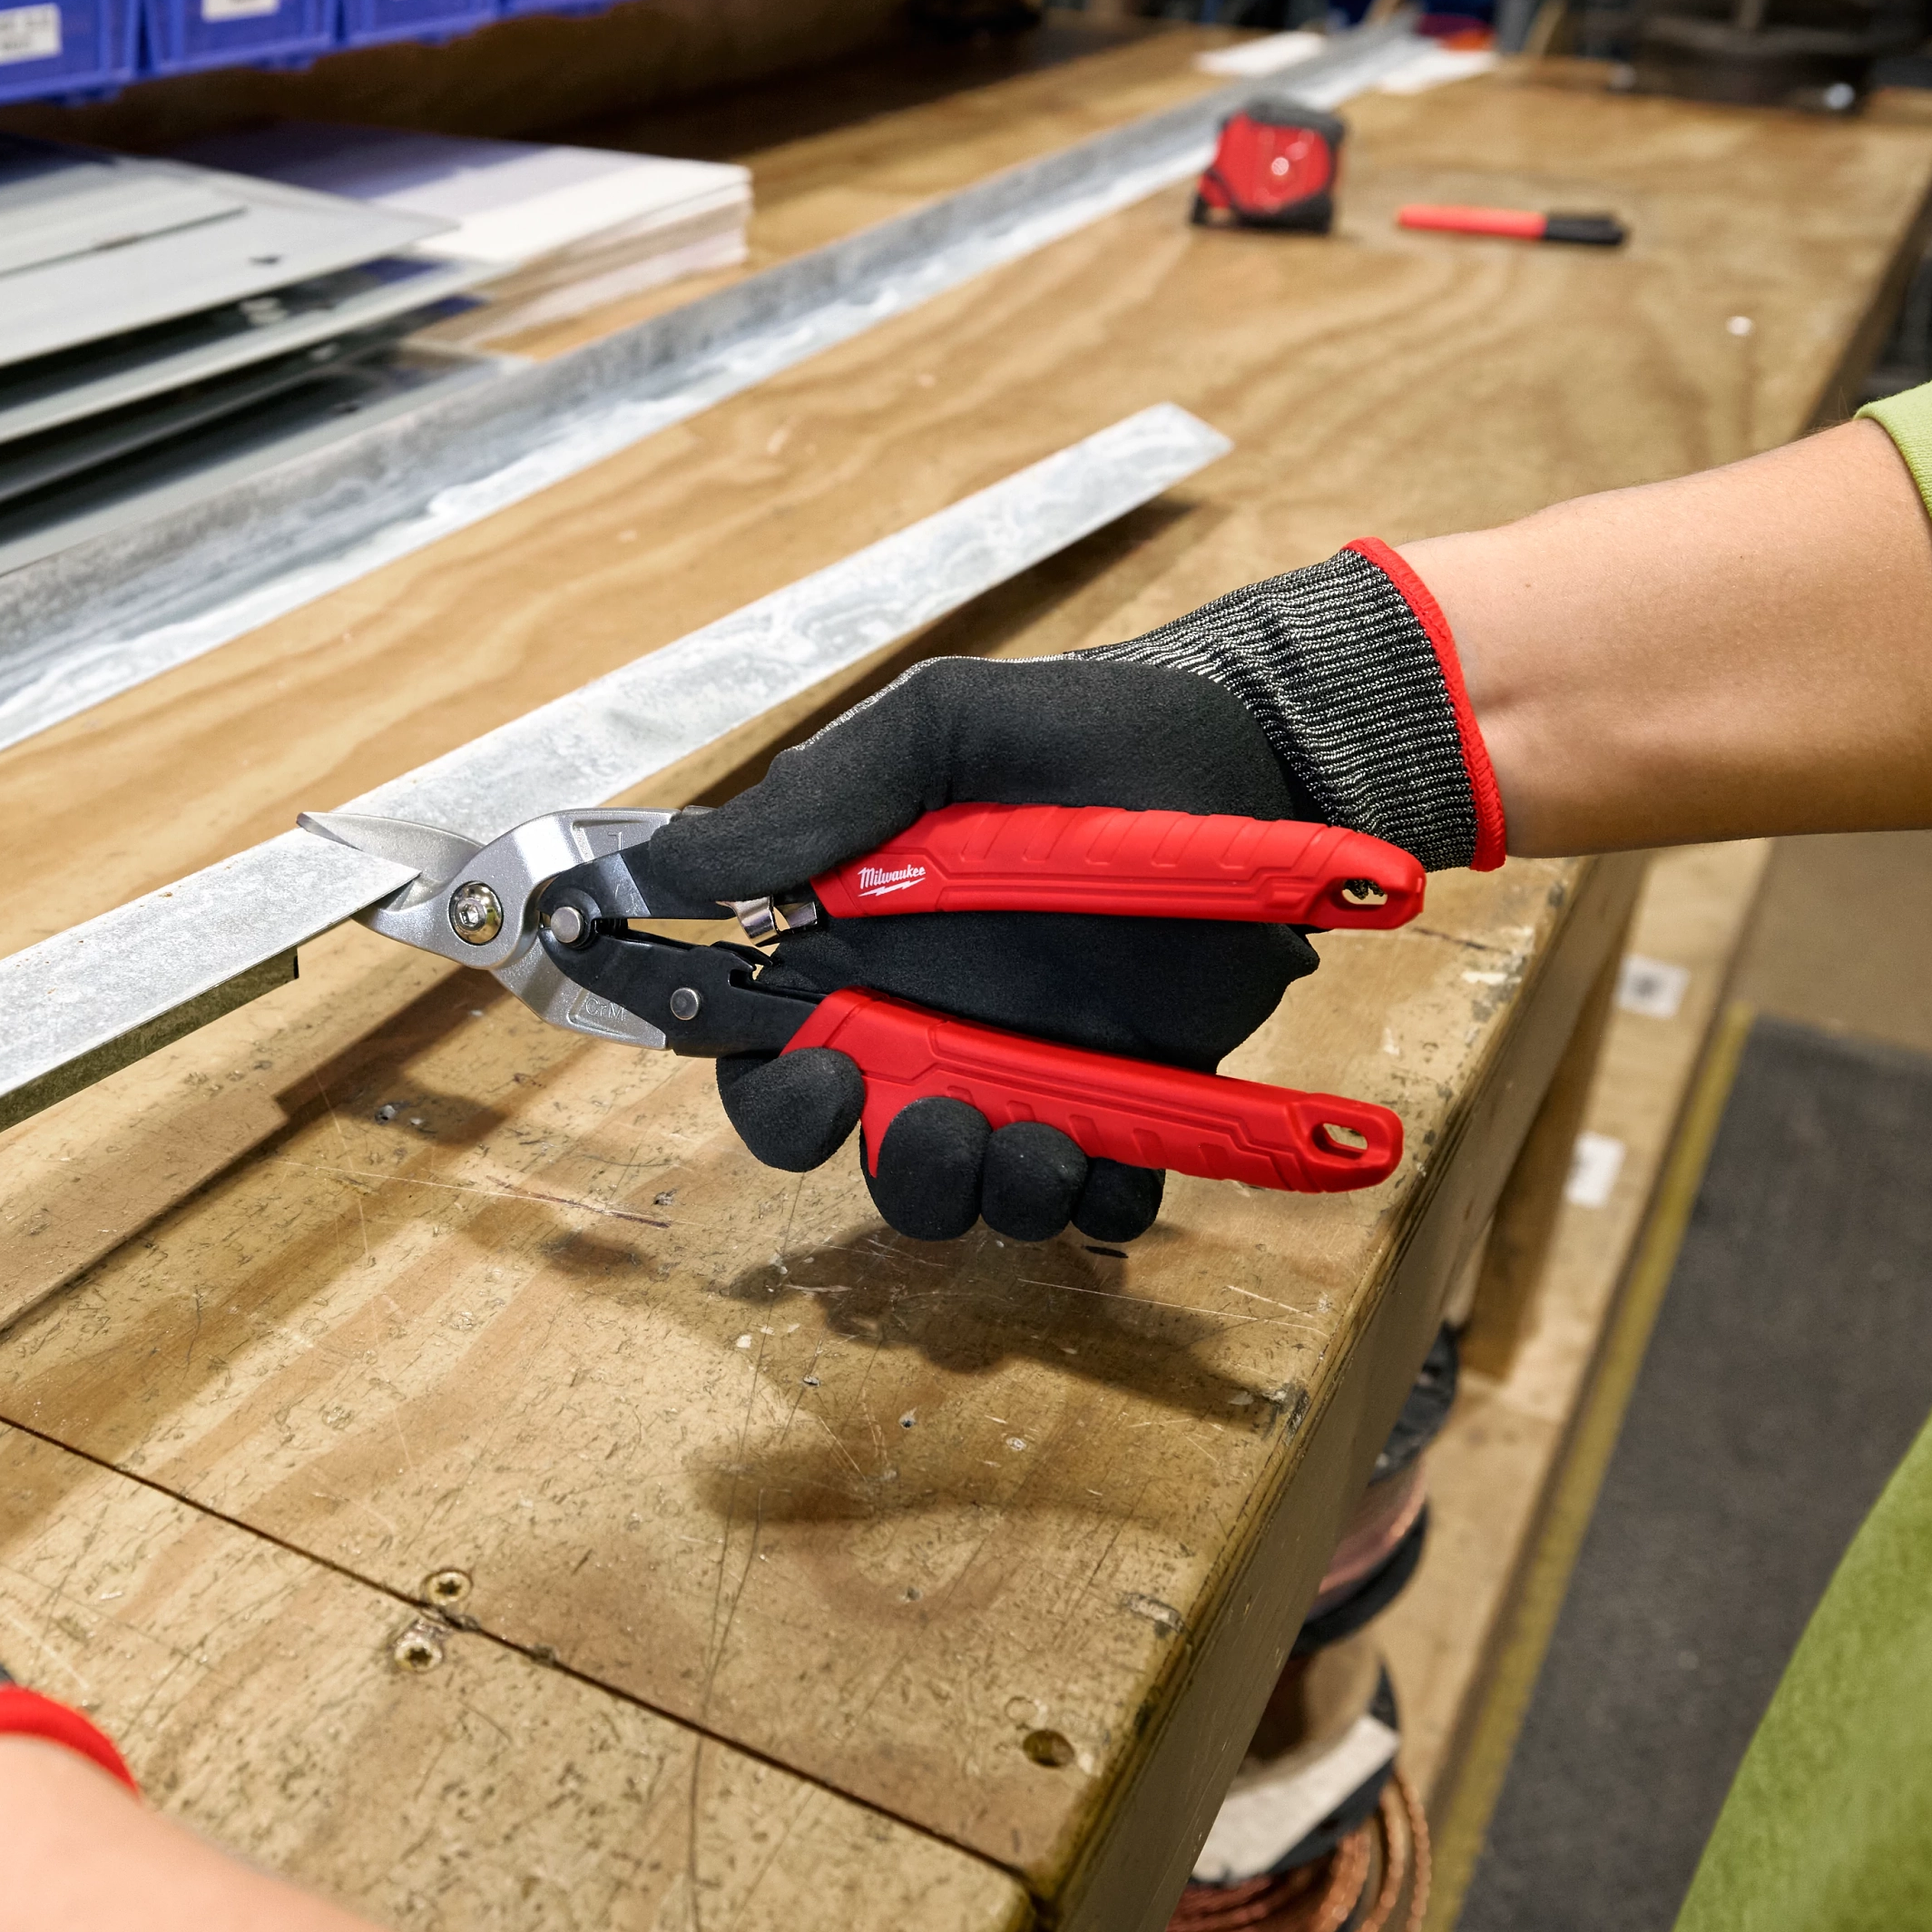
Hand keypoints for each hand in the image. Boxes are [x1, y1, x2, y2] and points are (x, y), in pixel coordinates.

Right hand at [624, 548, 1494, 1244]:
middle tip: (929, 1114)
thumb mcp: (943, 726)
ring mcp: (1025, 1074)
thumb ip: (820, 793)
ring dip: (985, 1193)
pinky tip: (1118, 1146)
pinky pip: (1097, 1205)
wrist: (1260, 757)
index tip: (811, 1070)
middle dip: (880, 1160)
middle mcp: (924, 1024)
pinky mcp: (1127, 1109)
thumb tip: (671, 862)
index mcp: (854, 944)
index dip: (761, 1085)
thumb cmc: (1085, 732)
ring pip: (964, 1195)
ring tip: (1043, 1139)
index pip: (757, 1050)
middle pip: (849, 1149)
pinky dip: (1099, 1204)